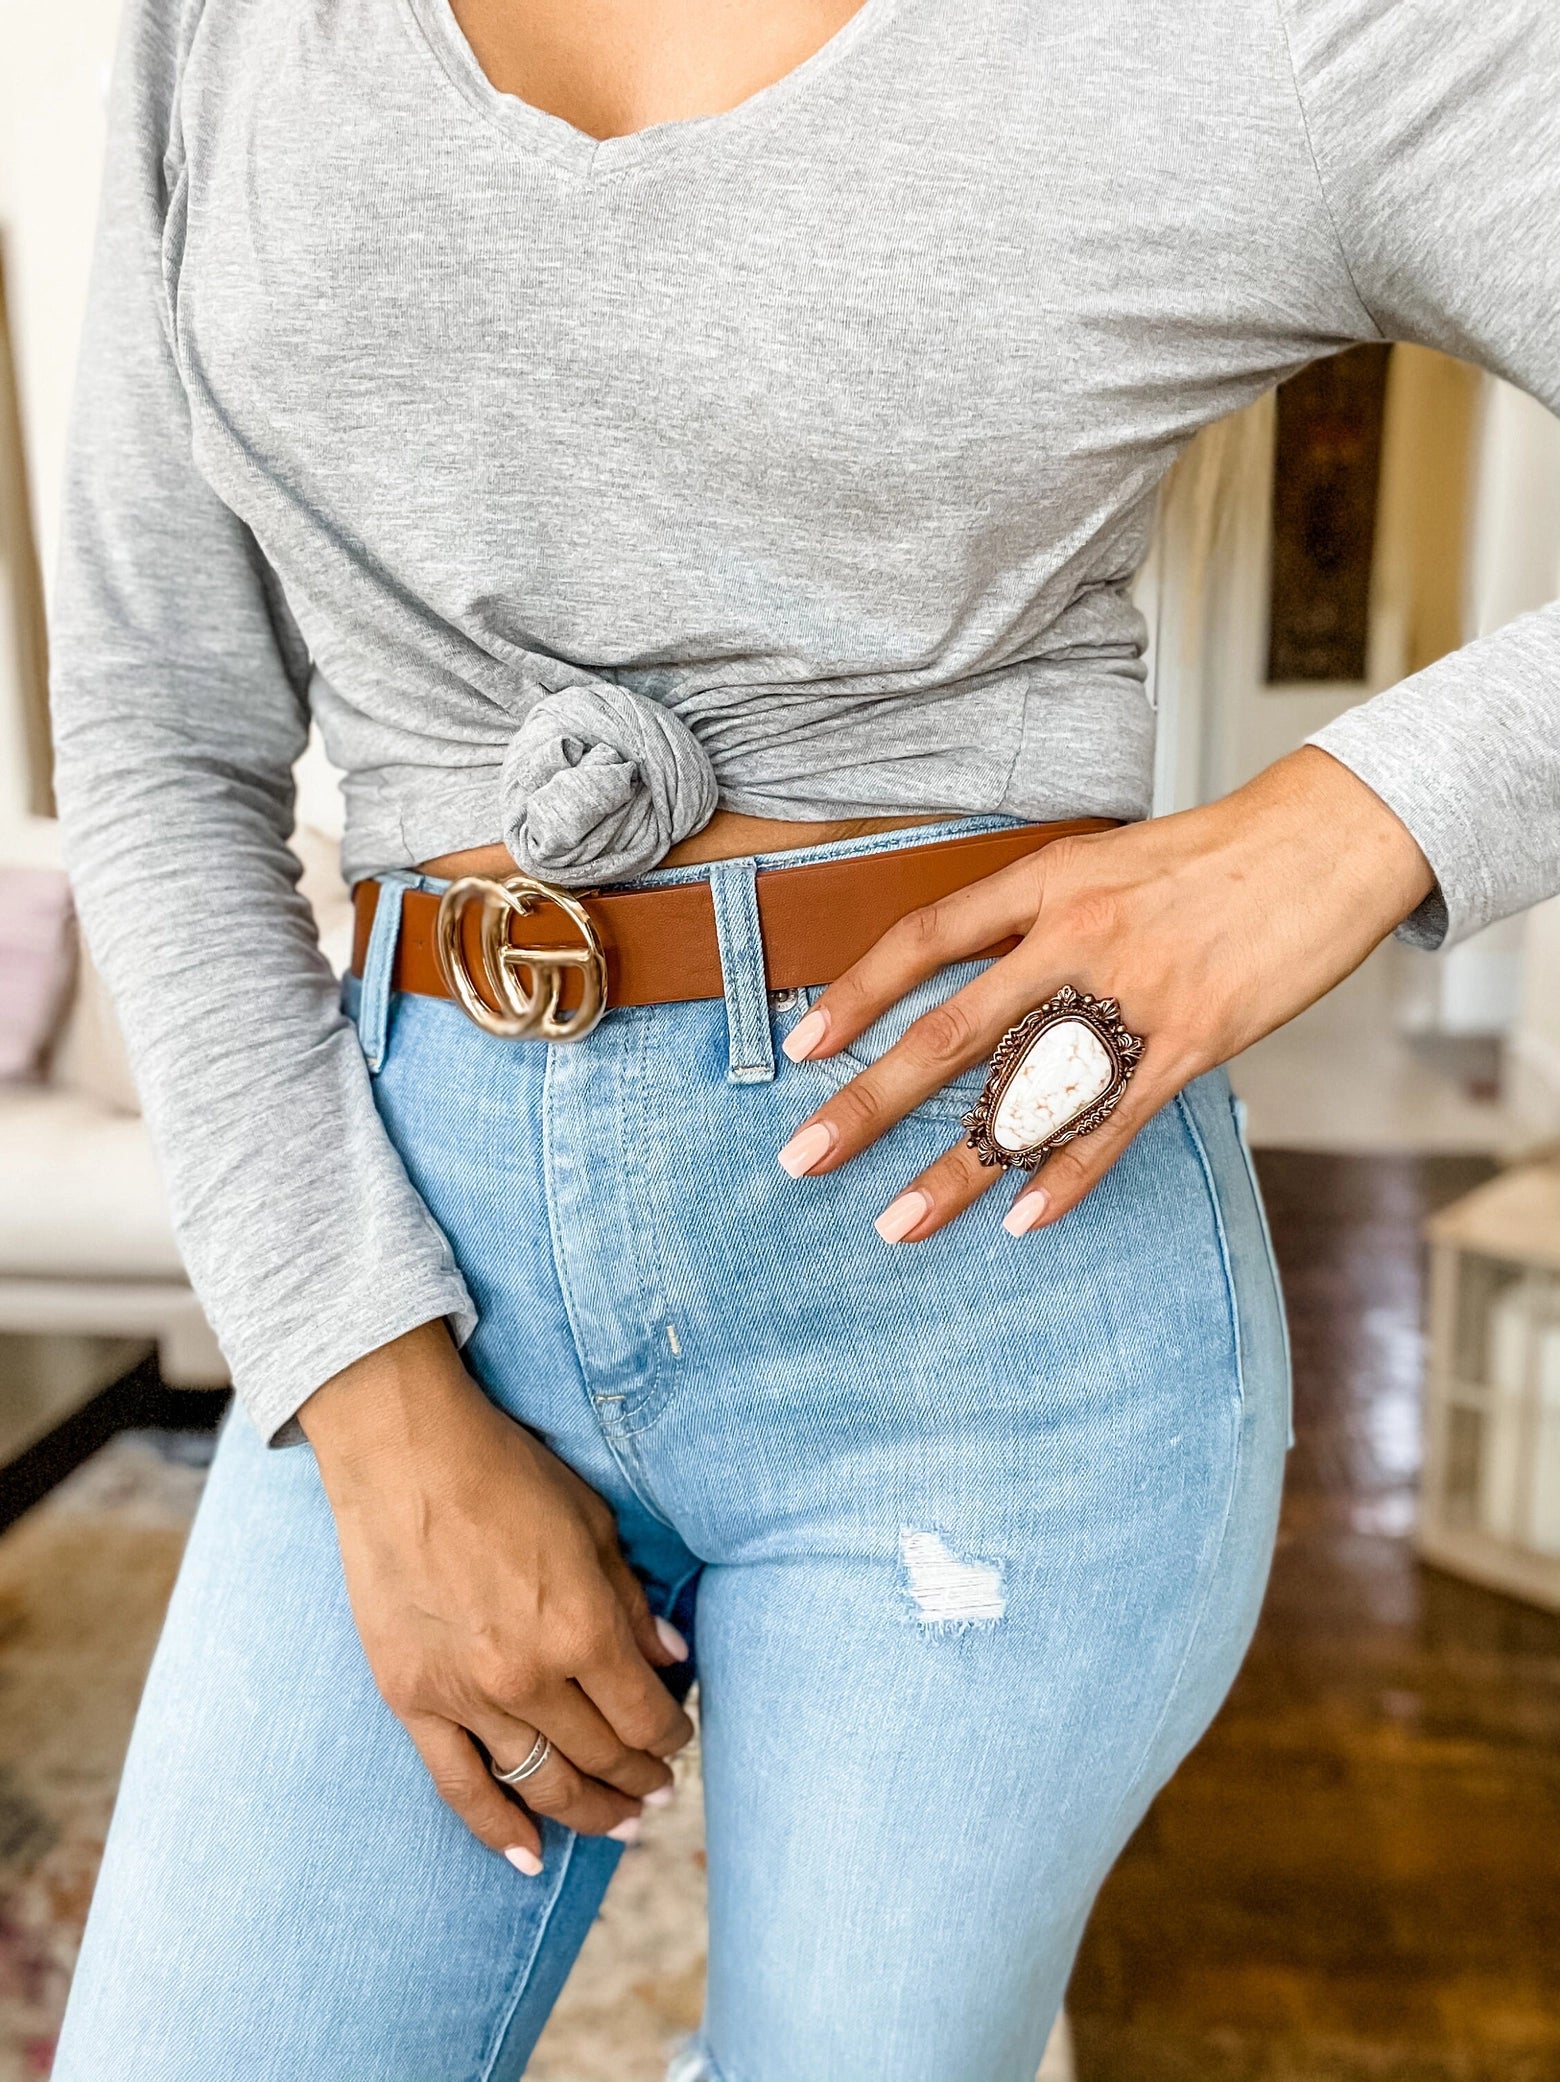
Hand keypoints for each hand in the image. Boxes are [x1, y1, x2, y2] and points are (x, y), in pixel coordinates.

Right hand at [299, 1322, 693, 1869]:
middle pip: (601, 1756)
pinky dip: (497, 1831)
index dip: (671, 1735)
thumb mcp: (593, 1525)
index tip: (679, 1735)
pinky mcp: (412, 1699)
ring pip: (541, 1784)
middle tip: (659, 1787)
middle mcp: (529, 1675)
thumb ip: (634, 1604)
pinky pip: (460, 1787)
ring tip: (620, 1823)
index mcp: (583, 1627)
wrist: (403, 1454)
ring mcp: (466, 1695)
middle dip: (640, 1778)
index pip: (644, 1715)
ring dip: (589, 1812)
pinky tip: (530, 1856)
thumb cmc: (506, 1473)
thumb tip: (673, 1661)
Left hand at [776, 747, 1433, 1235]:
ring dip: (956, 1167)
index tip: (801, 1048)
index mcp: (1046, 883)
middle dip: (869, 1101)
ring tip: (897, 1222)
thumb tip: (968, 973)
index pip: (926, 940)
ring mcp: (1132, 995)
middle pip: (950, 1032)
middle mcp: (1076, 938)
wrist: (1327, 841)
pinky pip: (1114, 1123)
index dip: (857, 994)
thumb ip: (1036, 918)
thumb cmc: (1211, 856)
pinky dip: (1066, 1177)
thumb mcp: (1103, 861)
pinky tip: (1022, 1220)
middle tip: (804, 1156)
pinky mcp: (1192, 1041)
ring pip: (1025, 1096)